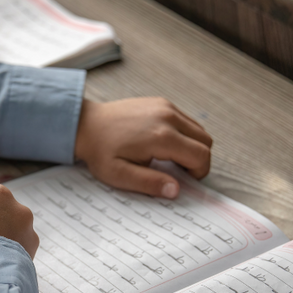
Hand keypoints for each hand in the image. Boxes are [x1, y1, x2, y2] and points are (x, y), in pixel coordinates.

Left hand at [73, 97, 212, 198]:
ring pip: (199, 129)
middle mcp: (168, 117)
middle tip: (178, 171)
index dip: (198, 173)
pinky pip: (186, 120)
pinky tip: (164, 144)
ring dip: (193, 146)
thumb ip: (150, 183)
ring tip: (171, 158)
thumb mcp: (120, 175)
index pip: (201, 156)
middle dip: (199, 160)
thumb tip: (176, 190)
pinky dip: (185, 134)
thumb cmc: (101, 151)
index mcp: (161, 137)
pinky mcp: (162, 102)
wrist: (86, 123)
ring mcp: (166, 107)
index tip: (182, 179)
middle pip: (206, 141)